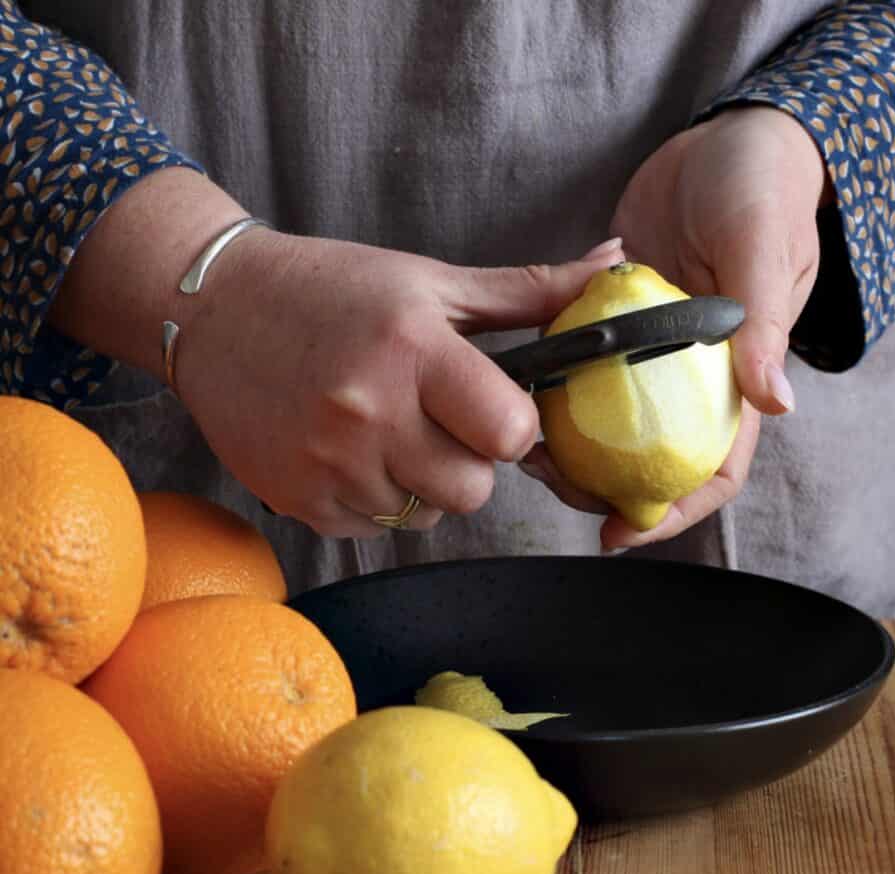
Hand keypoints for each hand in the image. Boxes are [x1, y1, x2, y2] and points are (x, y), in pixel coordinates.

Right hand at [175, 233, 622, 536]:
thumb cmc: (331, 289)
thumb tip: (619, 263)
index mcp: (412, 349)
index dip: (514, 426)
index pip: (510, 431)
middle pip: (475, 489)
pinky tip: (350, 451)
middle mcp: (368, 413)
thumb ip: (529, 289)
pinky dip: (377, 498)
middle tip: (438, 420)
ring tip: (388, 431)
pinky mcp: (300, 502)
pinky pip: (376, 528)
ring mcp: (329, 465)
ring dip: (423, 484)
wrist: (213, 309)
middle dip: (471, 461)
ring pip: (427, 516)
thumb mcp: (430, 280)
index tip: (494, 408)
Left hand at [524, 106, 828, 549]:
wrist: (723, 138)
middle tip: (554, 485)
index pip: (715, 468)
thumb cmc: (760, 188)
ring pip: (609, 423)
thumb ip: (765, 327)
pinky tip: (520, 394)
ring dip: (572, 447)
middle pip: (649, 460)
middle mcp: (689, 377)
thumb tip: (778, 407)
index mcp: (736, 376)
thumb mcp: (763, 250)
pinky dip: (554, 386)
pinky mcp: (613, 321)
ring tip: (528, 452)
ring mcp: (648, 353)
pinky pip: (581, 364)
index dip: (676, 512)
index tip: (622, 533)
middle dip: (605, 489)